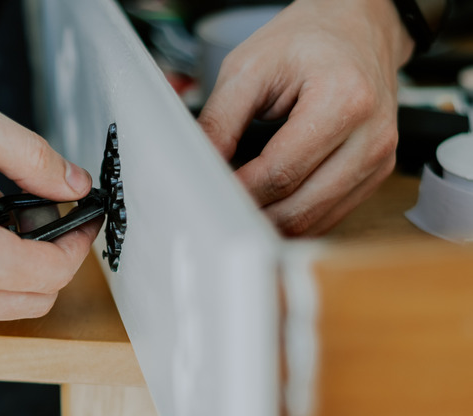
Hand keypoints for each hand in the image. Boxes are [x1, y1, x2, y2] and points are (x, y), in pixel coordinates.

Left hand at [198, 0, 413, 235]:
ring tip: (238, 211)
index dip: (240, 191)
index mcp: (344, 101)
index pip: (282, 172)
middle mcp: (372, 136)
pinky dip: (295, 218)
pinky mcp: (376, 173)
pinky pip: (330, 215)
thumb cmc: (305, 41)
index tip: (211, 196)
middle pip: (301, 206)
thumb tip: (200, 166)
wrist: (355, 28)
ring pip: (316, 220)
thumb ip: (220, 120)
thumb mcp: (248, 68)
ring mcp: (379, 159)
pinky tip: (268, 207)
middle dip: (254, 215)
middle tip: (218, 210)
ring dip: (272, 224)